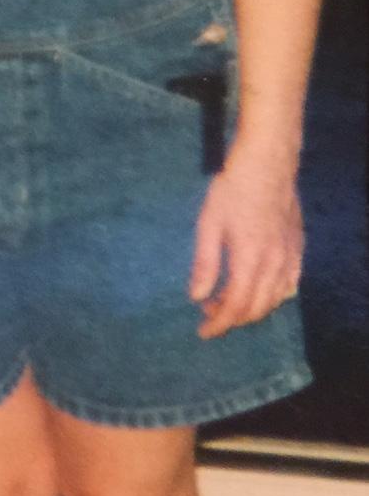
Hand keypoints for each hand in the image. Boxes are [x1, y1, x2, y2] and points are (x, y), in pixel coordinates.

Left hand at [190, 145, 303, 338]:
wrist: (268, 163)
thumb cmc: (232, 190)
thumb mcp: (209, 224)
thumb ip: (205, 263)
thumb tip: (197, 297)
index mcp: (249, 260)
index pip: (235, 307)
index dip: (218, 324)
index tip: (202, 332)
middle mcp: (274, 264)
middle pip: (256, 309)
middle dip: (231, 319)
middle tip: (209, 312)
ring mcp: (290, 256)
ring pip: (274, 300)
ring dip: (251, 309)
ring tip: (226, 300)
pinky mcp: (298, 248)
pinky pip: (290, 284)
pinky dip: (273, 296)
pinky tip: (256, 290)